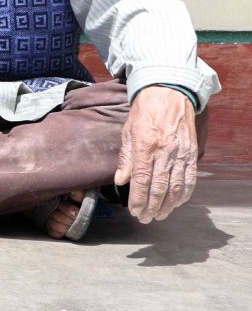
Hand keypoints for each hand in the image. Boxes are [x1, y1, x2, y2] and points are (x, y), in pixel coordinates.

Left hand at [114, 86, 198, 223]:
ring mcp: (181, 153)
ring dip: (168, 205)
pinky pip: (190, 179)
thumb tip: (121, 181)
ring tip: (159, 215)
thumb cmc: (144, 113)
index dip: (138, 199)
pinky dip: (184, 194)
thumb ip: (125, 158)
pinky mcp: (192, 153)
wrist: (168, 94)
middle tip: (145, 218)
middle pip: (159, 188)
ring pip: (176, 187)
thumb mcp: (127, 132)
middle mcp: (165, 152)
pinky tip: (177, 203)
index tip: (134, 211)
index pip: (141, 180)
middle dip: (151, 207)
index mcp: (145, 146)